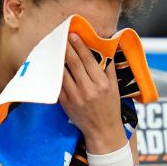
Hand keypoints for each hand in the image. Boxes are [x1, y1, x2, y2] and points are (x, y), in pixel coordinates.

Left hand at [59, 33, 126, 153]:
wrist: (102, 130)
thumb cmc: (110, 107)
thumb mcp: (115, 87)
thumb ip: (109, 68)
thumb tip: (104, 49)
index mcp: (102, 84)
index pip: (88, 60)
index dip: (80, 46)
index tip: (73, 35)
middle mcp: (88, 90)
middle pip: (74, 64)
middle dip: (66, 48)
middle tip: (61, 36)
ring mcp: (75, 97)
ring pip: (63, 73)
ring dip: (58, 59)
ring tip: (54, 47)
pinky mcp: (66, 104)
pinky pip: (58, 85)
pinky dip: (55, 74)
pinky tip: (52, 65)